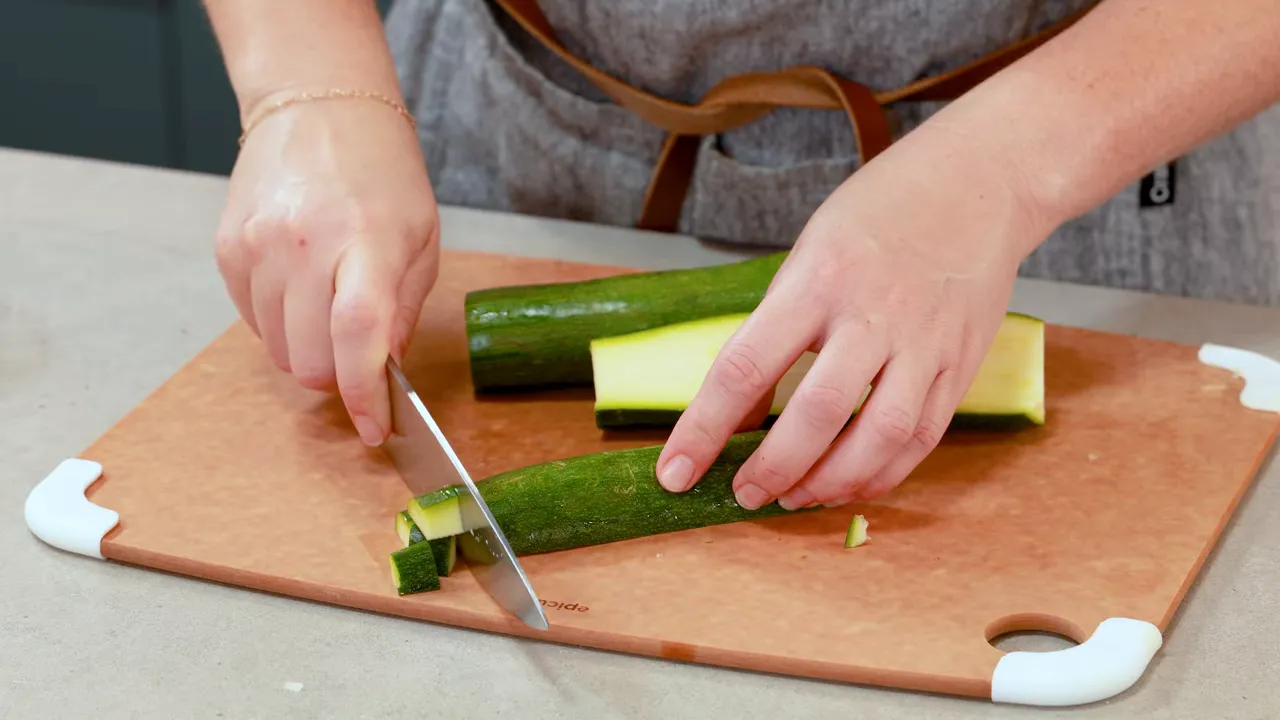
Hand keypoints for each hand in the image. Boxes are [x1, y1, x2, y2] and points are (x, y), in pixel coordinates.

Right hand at [214, 94, 440, 445]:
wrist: (317, 108)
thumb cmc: (381, 175)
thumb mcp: (419, 238)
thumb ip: (402, 311)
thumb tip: (385, 373)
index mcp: (363, 239)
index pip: (358, 334)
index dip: (365, 393)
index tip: (373, 428)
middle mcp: (302, 244)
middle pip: (309, 360)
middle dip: (338, 376)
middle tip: (359, 356)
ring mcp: (257, 247)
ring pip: (278, 352)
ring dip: (308, 351)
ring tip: (330, 305)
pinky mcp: (228, 250)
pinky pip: (252, 322)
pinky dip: (280, 325)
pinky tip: (301, 288)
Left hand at [655, 121, 1050, 507]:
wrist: (979, 182)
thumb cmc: (878, 215)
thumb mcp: (809, 254)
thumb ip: (776, 328)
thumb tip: (741, 412)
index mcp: (818, 279)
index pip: (746, 367)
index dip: (704, 429)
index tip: (674, 472)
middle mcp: (873, 314)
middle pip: (816, 414)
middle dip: (772, 469)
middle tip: (744, 494)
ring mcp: (925, 343)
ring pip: (878, 437)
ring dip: (830, 482)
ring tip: (794, 498)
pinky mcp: (962, 364)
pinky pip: (921, 437)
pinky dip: (881, 473)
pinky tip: (847, 486)